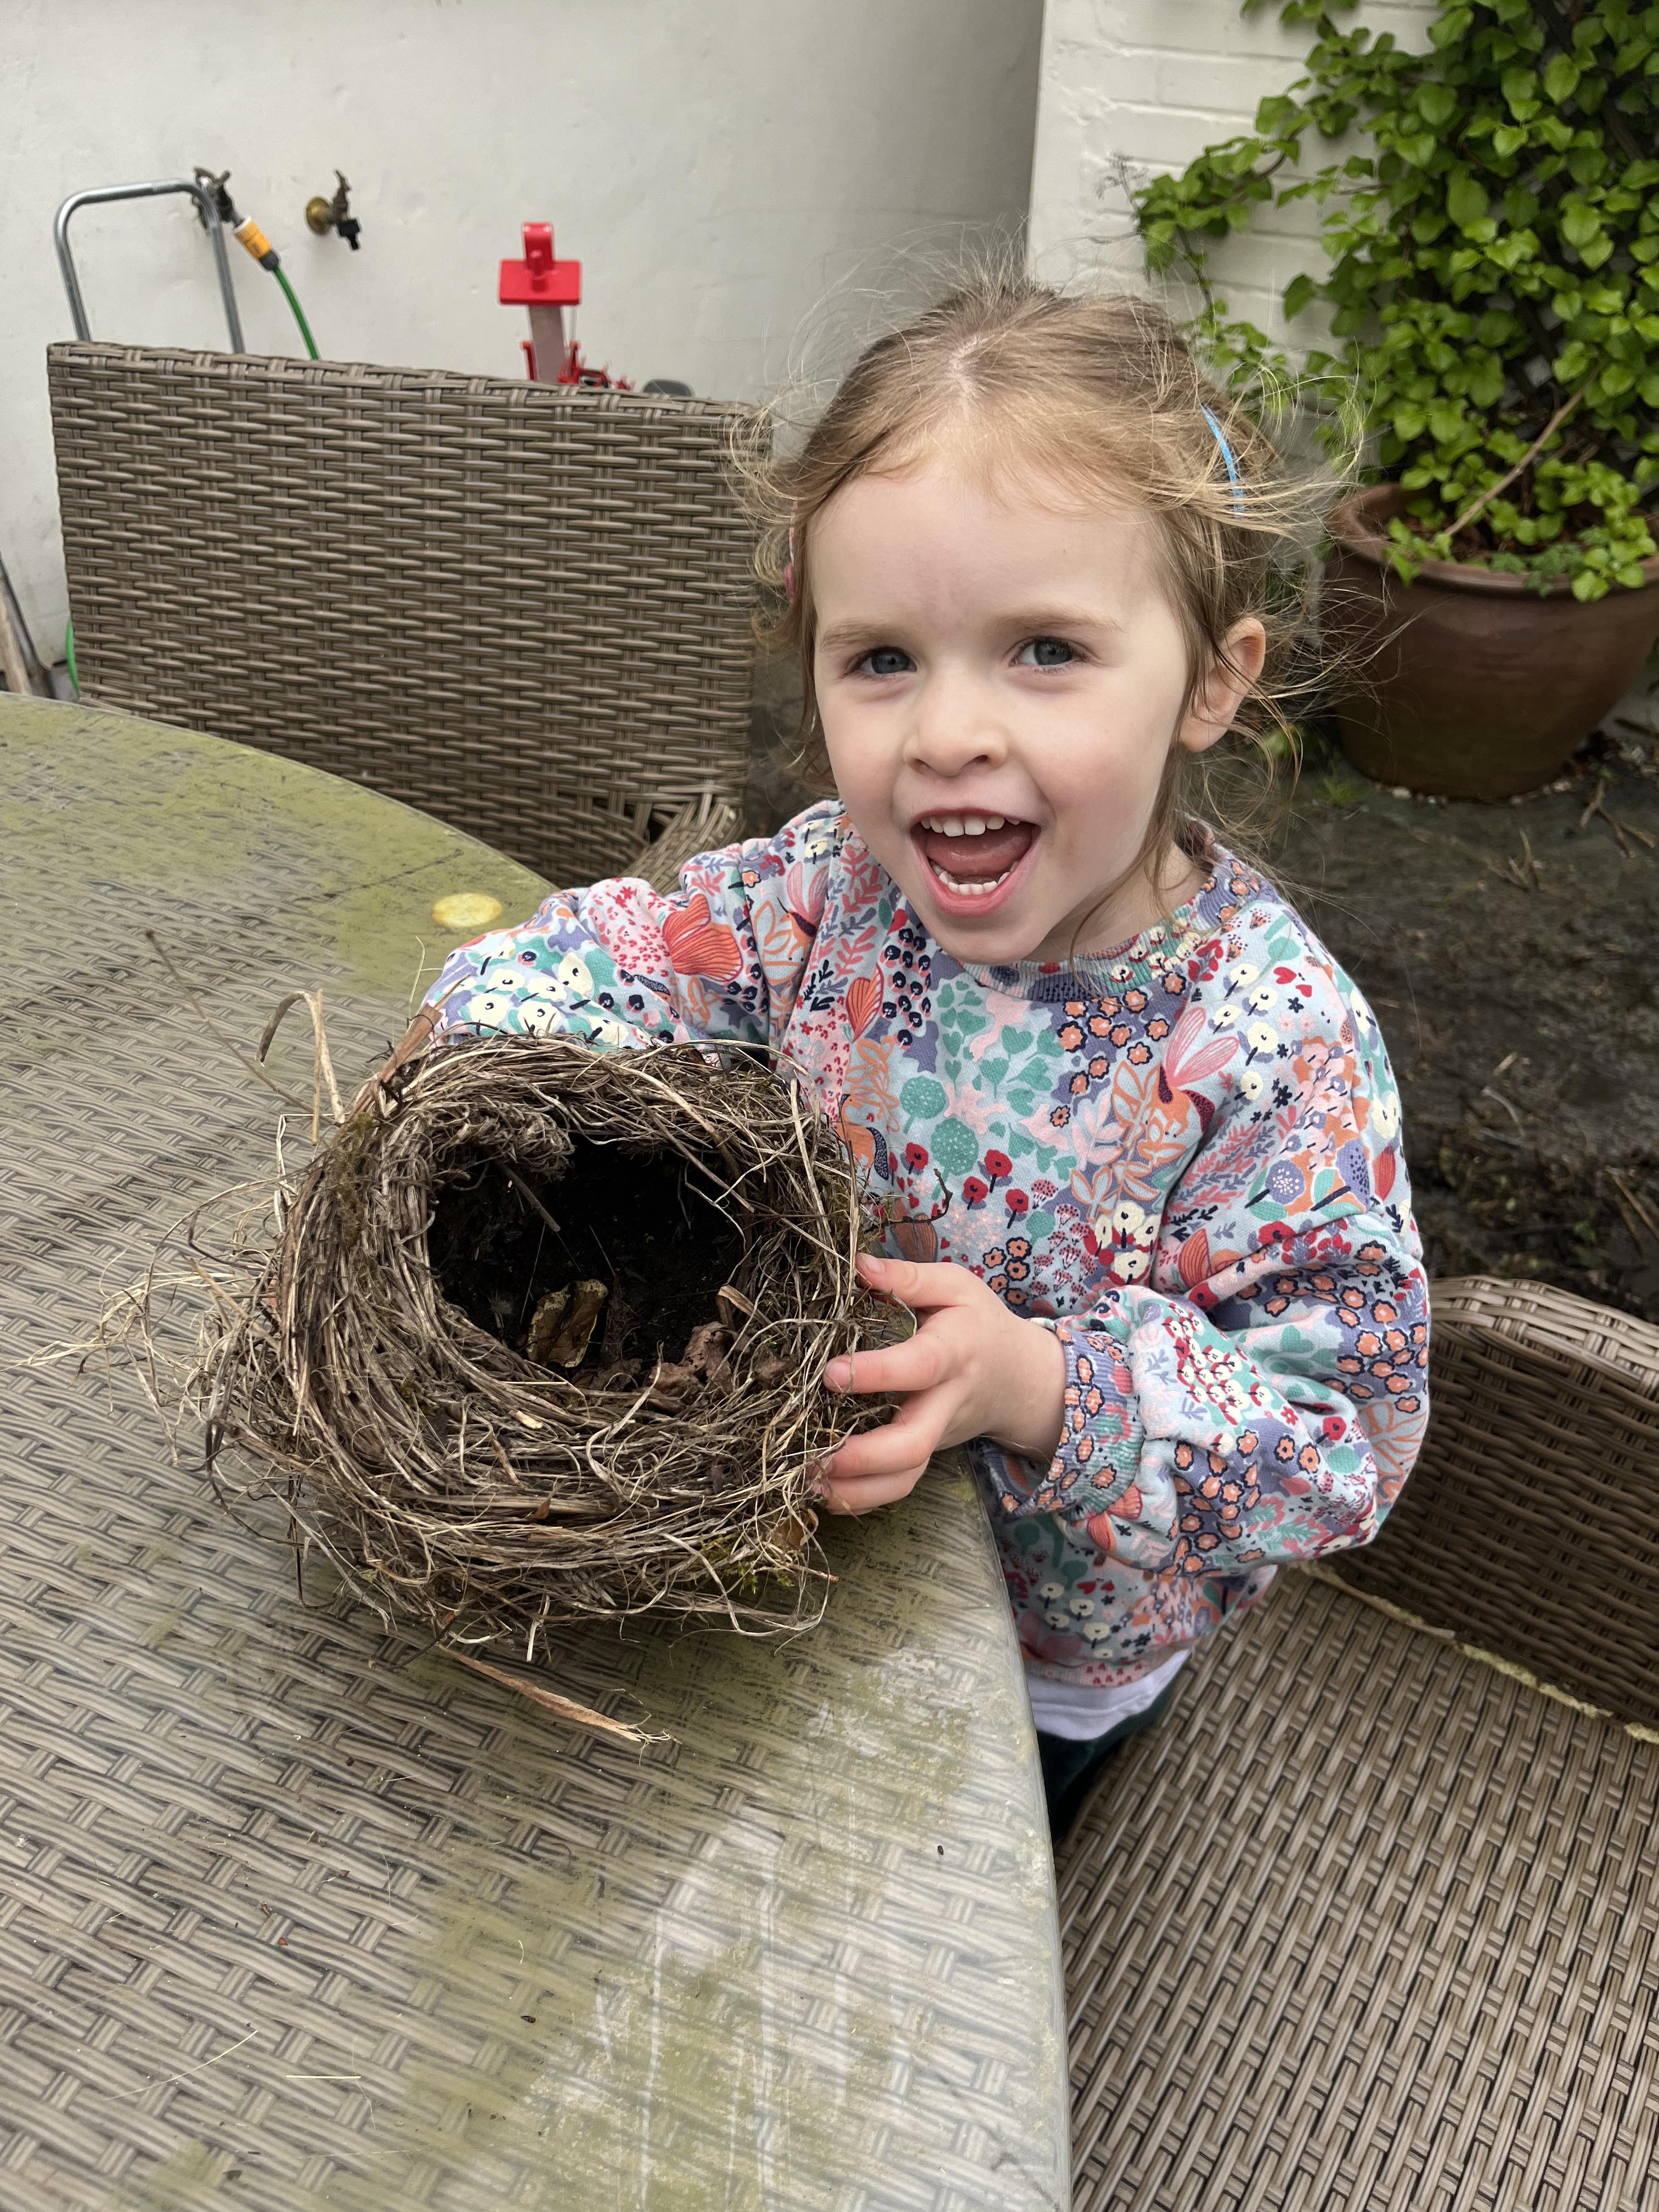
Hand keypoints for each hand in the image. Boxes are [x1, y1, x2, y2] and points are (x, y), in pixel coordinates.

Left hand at [817, 1254, 1066, 1514]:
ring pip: (906, 1476)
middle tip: (816, 1454)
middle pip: (914, 1443)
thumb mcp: (955, 1287)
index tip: (832, 1373)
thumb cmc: (978, 1325)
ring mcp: (936, 1435)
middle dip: (866, 1455)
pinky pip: (900, 1486)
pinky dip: (863, 1497)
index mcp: (953, 1352)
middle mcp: (945, 1402)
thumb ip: (908, 1277)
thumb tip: (858, 1265)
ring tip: (807, 1480)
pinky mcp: (926, 1454)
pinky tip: (823, 1490)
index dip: (878, 1373)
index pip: (919, 1367)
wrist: (1018, 1378)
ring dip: (858, 1488)